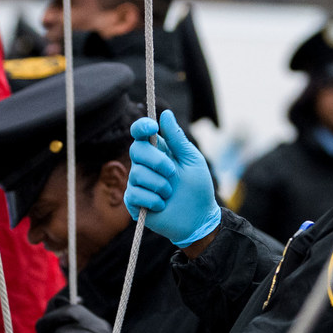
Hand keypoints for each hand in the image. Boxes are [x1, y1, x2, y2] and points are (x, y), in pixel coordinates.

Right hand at [124, 109, 221, 247]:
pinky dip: (154, 200)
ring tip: (171, 193)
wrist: (199, 218)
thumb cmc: (198, 188)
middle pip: (136, 150)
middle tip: (172, 172)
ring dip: (160, 185)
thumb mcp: (191, 159)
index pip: (141, 133)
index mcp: (159, 151)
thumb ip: (177, 139)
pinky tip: (163, 205)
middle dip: (157, 161)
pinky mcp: (134, 201)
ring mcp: (138, 183)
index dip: (142, 127)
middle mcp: (145, 164)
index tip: (152, 128)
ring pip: (137, 174)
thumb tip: (165, 114)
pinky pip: (135, 194)